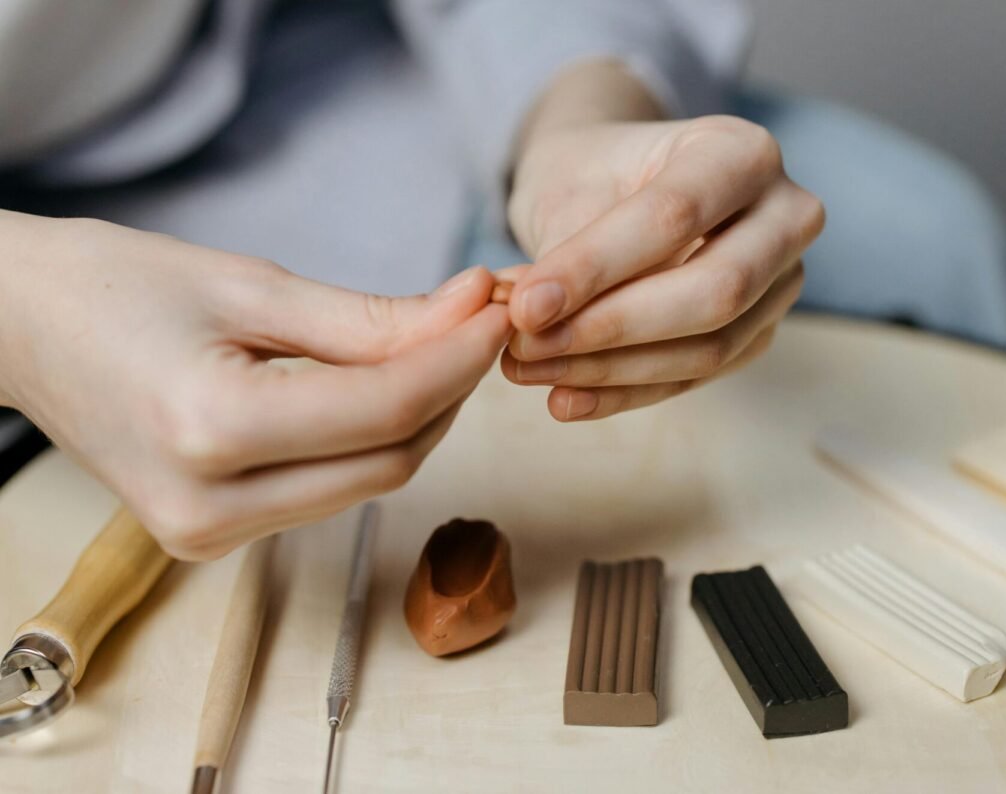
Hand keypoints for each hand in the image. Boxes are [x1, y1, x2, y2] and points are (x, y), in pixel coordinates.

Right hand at [0, 211, 508, 558]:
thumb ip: (369, 319)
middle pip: (390, 460)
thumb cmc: (115, 285)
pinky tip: (383, 388)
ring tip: (438, 347)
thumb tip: (467, 314)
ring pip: (366, 483)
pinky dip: (368, 442)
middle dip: (449, 390)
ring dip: (417, 419)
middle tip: (476, 323)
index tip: (499, 310)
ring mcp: (207, 535)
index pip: (386, 409)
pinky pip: (327, 491)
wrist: (19, 326)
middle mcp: (209, 507)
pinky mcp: (210, 535)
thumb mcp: (250, 285)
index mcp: (211, 430)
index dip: (459, 358)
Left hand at [503, 114, 823, 420]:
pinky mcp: (759, 333)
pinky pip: (695, 377)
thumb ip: (562, 255)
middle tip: (527, 346)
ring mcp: (781, 281)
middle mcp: (785, 214)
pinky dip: (624, 393)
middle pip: (715, 290)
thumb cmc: (595, 176)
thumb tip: (528, 325)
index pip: (673, 216)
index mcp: (741, 151)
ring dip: (610, 370)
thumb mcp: (570, 189)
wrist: (619, 190)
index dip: (595, 269)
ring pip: (711, 346)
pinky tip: (564, 399)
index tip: (524, 307)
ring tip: (529, 370)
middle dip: (610, 328)